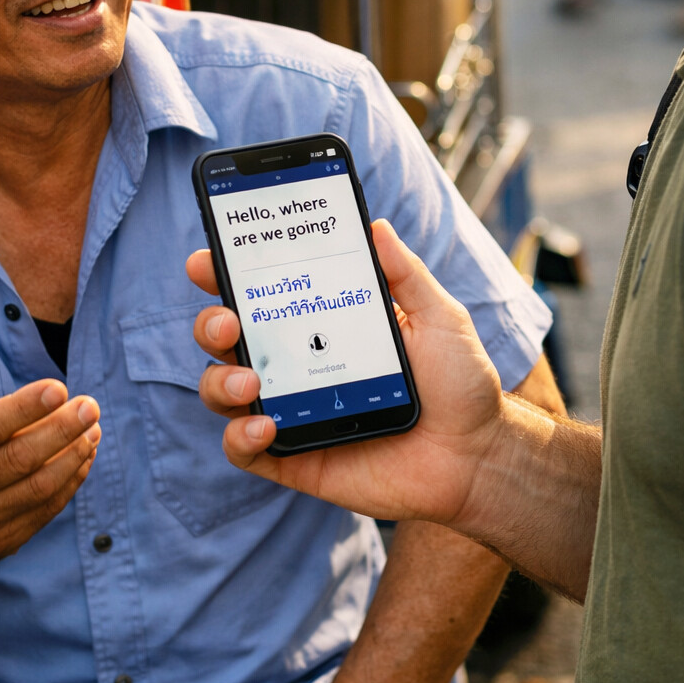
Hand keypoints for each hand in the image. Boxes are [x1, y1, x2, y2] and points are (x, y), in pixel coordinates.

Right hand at [0, 342, 100, 575]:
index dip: (24, 408)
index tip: (58, 387)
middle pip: (19, 459)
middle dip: (61, 430)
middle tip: (90, 405)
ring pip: (38, 487)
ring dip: (73, 455)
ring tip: (95, 428)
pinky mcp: (2, 542)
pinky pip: (45, 509)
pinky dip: (71, 480)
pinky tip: (85, 453)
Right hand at [187, 220, 503, 532]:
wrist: (478, 457)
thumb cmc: (459, 383)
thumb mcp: (439, 317)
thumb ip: (407, 274)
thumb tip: (376, 225)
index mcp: (322, 322)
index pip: (261, 293)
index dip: (224, 274)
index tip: (205, 261)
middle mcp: (296, 363)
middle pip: (226, 338)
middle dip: (210, 323)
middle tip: (229, 320)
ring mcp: (290, 410)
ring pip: (223, 390)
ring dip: (220, 380)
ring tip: (252, 381)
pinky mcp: (294, 457)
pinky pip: (244, 449)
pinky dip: (240, 437)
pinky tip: (265, 425)